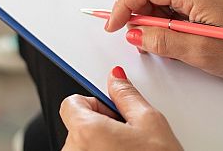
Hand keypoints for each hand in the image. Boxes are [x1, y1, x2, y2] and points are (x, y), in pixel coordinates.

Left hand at [60, 66, 182, 150]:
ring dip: (100, 144)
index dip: (94, 103)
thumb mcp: (150, 121)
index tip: (111, 110)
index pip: (72, 103)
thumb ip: (127, 95)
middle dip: (100, 125)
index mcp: (86, 131)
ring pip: (83, 145)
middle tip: (127, 135)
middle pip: (78, 125)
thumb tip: (116, 78)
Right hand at [105, 0, 222, 81]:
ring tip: (158, 45)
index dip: (123, 7)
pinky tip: (172, 40)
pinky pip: (177, 5)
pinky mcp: (209, 0)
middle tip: (135, 41)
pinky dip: (167, 21)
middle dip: (136, 15)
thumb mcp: (200, 52)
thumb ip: (162, 41)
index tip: (113, 27)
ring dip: (152, 20)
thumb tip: (135, 35)